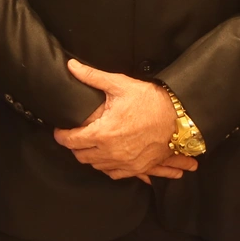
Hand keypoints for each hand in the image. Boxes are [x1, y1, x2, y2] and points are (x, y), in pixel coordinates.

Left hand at [52, 60, 197, 181]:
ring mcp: (124, 163)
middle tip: (76, 135)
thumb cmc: (150, 101)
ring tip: (91, 144)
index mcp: (103, 133)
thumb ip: (92, 77)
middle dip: (75, 146)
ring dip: (90, 156)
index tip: (60, 131)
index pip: (71, 141)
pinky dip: (107, 166)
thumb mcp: (120, 84)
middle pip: (81, 156)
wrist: (178, 117)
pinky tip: (107, 156)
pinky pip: (113, 174)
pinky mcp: (136, 168)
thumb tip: (72, 66)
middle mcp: (111, 152)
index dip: (61, 136)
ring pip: (96, 166)